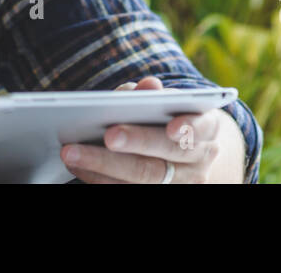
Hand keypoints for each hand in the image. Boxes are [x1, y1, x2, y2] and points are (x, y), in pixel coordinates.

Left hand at [60, 76, 245, 183]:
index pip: (203, 127)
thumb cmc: (168, 117)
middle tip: (108, 135)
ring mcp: (182, 183)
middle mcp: (199, 159)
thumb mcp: (166, 102)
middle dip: (137, 143)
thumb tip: (149, 86)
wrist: (187, 153)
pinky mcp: (160, 195)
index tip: (171, 128)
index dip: (188, 128)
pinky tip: (78, 166)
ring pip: (145, 178)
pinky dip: (99, 178)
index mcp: (207, 128)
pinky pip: (127, 191)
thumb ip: (150, 93)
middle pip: (166, 154)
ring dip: (105, 165)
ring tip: (74, 152)